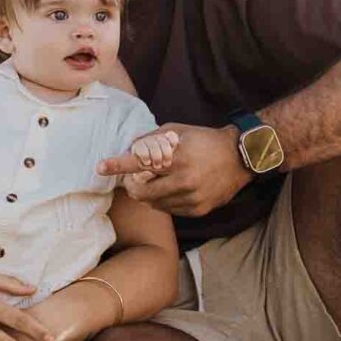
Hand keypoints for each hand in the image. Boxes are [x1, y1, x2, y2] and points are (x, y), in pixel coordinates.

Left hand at [96, 123, 250, 217]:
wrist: (240, 158)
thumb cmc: (205, 140)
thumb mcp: (178, 131)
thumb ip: (152, 139)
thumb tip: (129, 148)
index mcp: (178, 158)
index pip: (140, 163)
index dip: (118, 165)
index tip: (100, 167)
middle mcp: (184, 181)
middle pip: (142, 191)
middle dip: (131, 185)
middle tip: (131, 179)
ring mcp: (191, 198)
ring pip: (153, 203)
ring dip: (147, 194)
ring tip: (154, 182)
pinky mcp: (198, 210)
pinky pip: (169, 210)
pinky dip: (162, 201)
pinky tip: (169, 189)